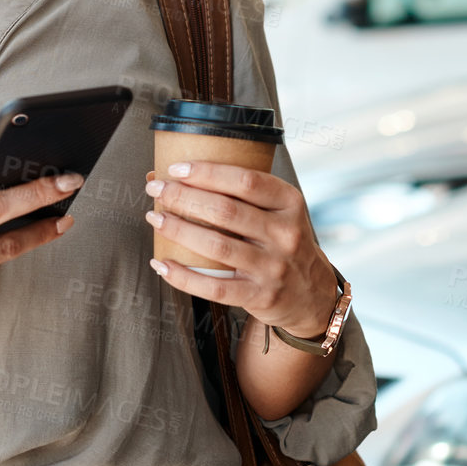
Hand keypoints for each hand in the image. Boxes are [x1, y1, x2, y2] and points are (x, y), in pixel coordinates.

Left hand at [143, 163, 336, 338]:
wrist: (311, 293)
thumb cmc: (282, 242)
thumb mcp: (277, 211)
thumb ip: (240, 195)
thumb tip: (176, 176)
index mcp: (289, 203)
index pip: (246, 181)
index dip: (208, 173)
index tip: (176, 169)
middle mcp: (285, 234)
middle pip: (226, 211)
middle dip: (184, 197)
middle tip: (157, 190)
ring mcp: (273, 267)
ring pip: (217, 246)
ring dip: (179, 230)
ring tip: (155, 218)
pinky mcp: (260, 296)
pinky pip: (215, 288)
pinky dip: (183, 276)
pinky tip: (162, 263)